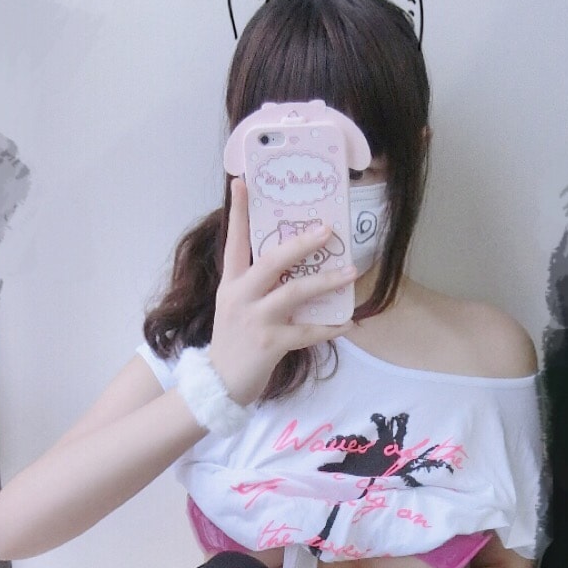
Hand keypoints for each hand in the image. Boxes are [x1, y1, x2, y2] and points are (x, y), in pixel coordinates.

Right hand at [207, 176, 357, 405]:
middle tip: (327, 229)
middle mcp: (240, 296)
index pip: (233, 240)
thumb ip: (255, 285)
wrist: (218, 385)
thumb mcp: (234, 306)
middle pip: (272, 260)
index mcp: (231, 283)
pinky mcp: (269, 344)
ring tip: (350, 272)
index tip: (243, 182)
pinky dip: (330, 328)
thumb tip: (292, 265)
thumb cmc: (233, 342)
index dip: (238, 211)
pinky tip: (348, 323)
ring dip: (326, 281)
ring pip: (295, 292)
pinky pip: (308, 332)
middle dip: (301, 243)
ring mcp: (255, 320)